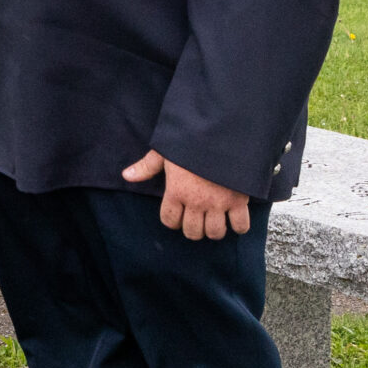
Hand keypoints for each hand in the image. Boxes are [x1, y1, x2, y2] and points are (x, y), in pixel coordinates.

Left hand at [121, 151, 251, 240]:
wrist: (222, 134)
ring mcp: (218, 204)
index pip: (169, 220)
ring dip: (214, 230)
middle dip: (194, 229)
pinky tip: (235, 219)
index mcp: (176, 192)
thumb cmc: (192, 142)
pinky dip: (239, 227)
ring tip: (215, 221)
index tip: (178, 216)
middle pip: (192, 232)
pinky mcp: (239, 201)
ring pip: (214, 233)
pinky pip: (241, 226)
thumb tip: (126, 176)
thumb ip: (147, 167)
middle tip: (198, 220)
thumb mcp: (165, 152)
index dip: (173, 221)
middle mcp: (196, 202)